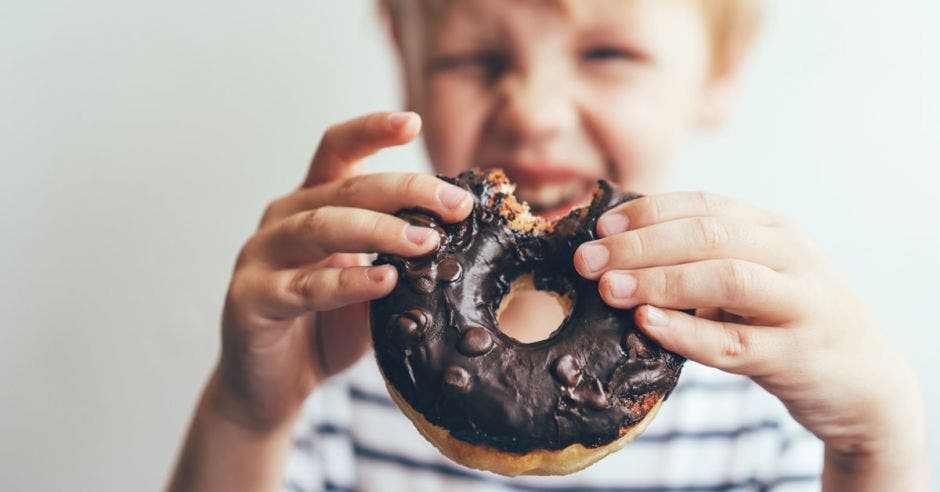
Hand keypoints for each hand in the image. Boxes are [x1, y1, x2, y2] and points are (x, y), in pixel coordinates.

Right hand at [214, 111, 472, 429]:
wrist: (275, 385)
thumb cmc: (328, 327)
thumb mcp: (374, 283)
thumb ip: (400, 256)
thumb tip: (460, 235)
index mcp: (312, 203)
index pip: (337, 150)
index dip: (370, 130)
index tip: (411, 122)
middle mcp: (283, 219)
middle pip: (344, 187)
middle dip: (406, 190)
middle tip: (455, 206)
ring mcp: (260, 255)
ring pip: (321, 226)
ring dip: (379, 230)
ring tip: (427, 241)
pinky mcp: (249, 298)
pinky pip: (302, 286)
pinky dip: (347, 282)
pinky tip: (384, 281)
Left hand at [573, 192, 925, 485]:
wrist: (865, 383)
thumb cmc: (788, 324)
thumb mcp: (755, 278)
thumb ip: (703, 261)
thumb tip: (617, 252)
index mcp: (774, 230)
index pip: (704, 205)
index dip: (647, 213)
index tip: (599, 227)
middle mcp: (791, 257)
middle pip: (708, 235)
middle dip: (639, 244)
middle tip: (587, 261)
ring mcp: (800, 304)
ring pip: (725, 279)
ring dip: (659, 280)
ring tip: (609, 288)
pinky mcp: (798, 356)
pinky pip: (734, 343)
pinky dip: (686, 332)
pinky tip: (647, 324)